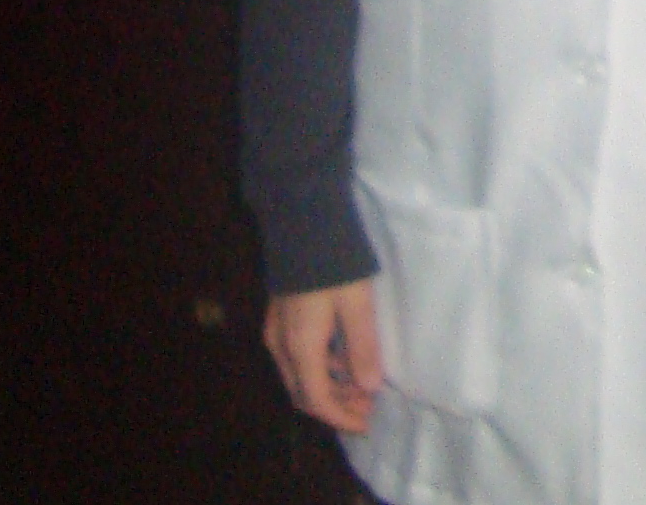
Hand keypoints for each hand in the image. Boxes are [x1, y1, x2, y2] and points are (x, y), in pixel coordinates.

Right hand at [265, 278, 383, 433]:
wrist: (303, 223)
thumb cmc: (334, 264)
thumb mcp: (357, 304)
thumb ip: (363, 347)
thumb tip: (370, 387)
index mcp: (300, 347)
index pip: (316, 399)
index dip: (341, 417)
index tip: (366, 423)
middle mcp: (280, 346)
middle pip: (303, 393)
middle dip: (335, 406)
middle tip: (368, 406)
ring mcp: (276, 331)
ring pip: (299, 376)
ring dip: (328, 387)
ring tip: (362, 385)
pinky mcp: (279, 318)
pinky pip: (296, 358)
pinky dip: (320, 367)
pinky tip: (344, 359)